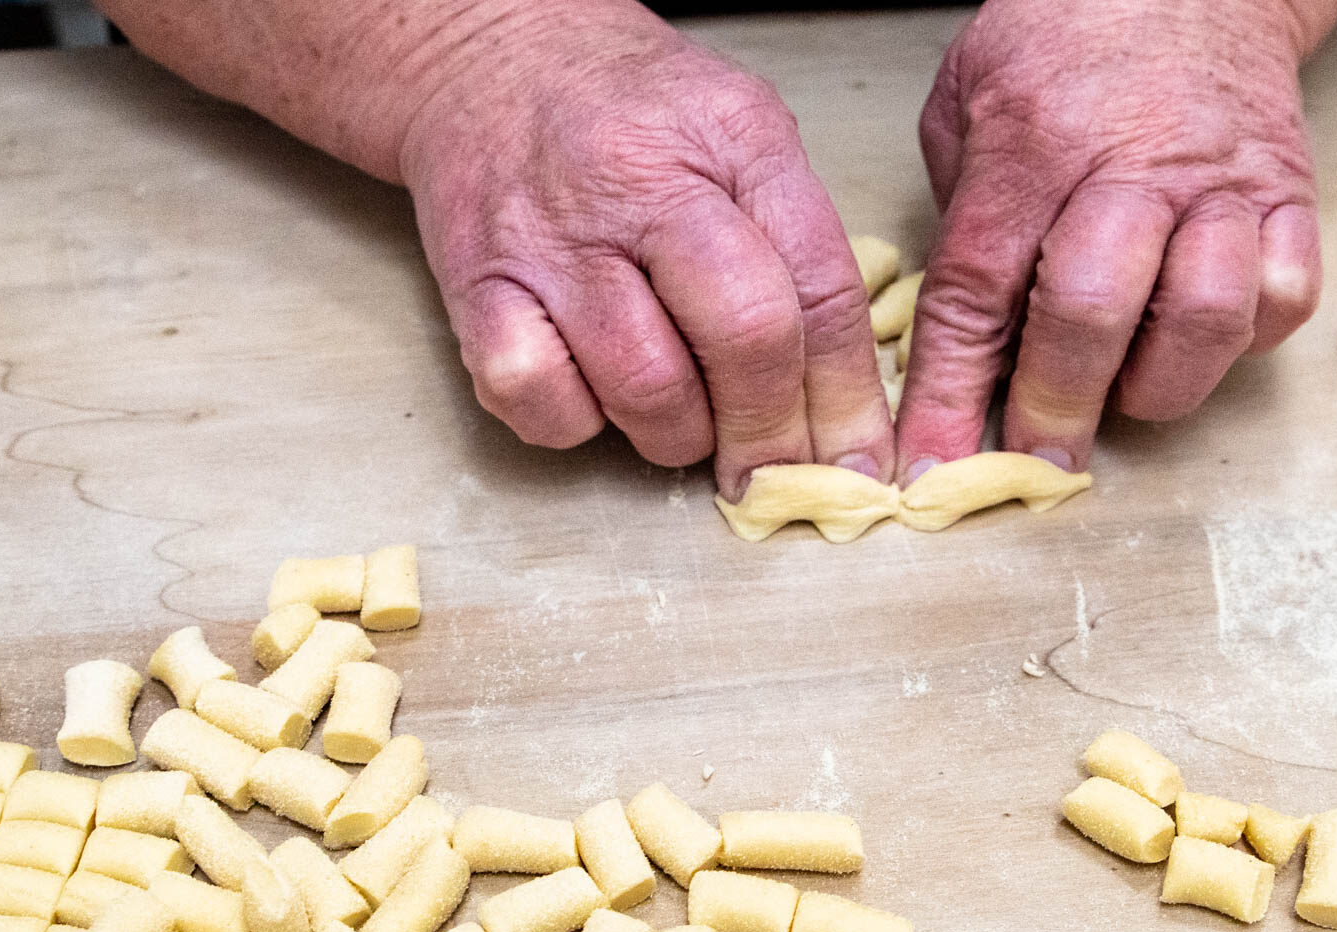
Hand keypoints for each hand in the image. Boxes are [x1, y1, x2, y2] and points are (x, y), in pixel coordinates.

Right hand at [400, 1, 891, 497]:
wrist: (489, 57)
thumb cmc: (632, 112)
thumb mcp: (742, 133)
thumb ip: (797, 243)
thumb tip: (841, 397)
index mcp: (736, 140)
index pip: (820, 289)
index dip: (848, 398)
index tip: (859, 464)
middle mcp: (643, 184)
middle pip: (745, 337)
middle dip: (771, 432)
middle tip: (772, 469)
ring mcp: (554, 239)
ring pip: (647, 390)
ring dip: (678, 435)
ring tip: (680, 411)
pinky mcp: (477, 286)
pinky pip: (541, 401)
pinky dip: (577, 423)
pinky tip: (592, 391)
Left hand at [897, 0, 1329, 480]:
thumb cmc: (1068, 38)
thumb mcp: (970, 96)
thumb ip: (963, 211)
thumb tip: (956, 340)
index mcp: (1032, 144)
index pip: (978, 288)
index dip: (950, 390)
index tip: (931, 464)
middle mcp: (1130, 166)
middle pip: (1089, 311)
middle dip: (1056, 403)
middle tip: (1038, 453)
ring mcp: (1219, 184)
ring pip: (1203, 316)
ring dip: (1158, 382)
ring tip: (1126, 392)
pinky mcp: (1289, 196)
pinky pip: (1284, 298)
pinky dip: (1243, 340)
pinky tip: (1200, 337)